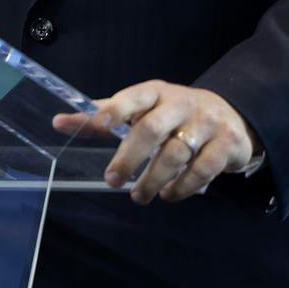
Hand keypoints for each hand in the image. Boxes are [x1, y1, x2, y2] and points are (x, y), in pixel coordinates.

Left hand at [52, 80, 259, 204]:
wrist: (230, 114)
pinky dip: (183, 186)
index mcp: (155, 92)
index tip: (99, 124)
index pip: (132, 98)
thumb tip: (58, 122)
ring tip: (140, 196)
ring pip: (176, 154)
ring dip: (154, 179)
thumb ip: (103, 116)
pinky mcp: (227, 143)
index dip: (115, 110)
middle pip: (151, 129)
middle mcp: (181, 104)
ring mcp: (206, 122)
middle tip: (112, 180)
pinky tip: (170, 194)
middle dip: (129, 157)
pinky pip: (203, 169)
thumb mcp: (141, 108)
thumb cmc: (173, 113)